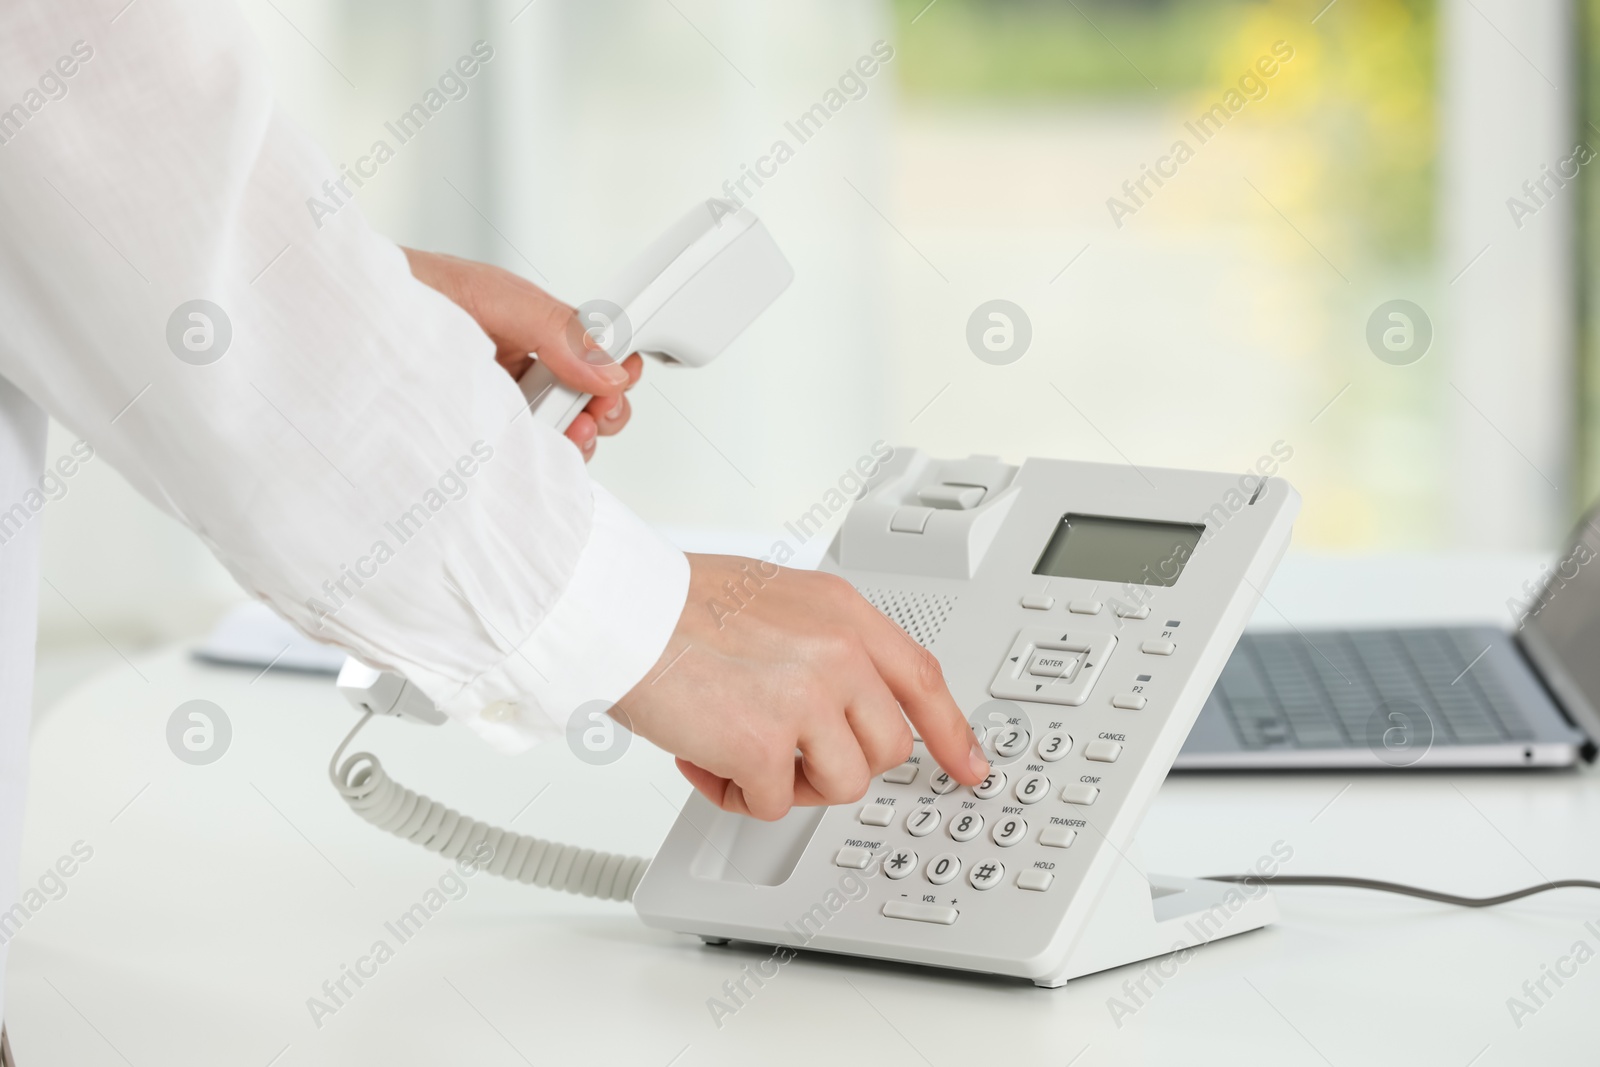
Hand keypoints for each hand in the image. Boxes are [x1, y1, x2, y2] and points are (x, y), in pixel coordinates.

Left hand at [403, 248, 641, 460]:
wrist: (334, 324)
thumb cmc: (403, 295)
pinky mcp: (472, 443)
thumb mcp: (493, 296)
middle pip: (584, 404)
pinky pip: (518, 462)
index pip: (593, 357)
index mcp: (529, 331)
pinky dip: (534, 465)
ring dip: (570, 443)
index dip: (614, 374)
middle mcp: (515, 372)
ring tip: (559, 439)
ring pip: (555, 439)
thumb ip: (556, 327)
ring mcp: (494, 409)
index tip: (616, 387)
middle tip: (588, 420)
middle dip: (600, 414)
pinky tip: (531, 459)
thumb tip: (607, 365)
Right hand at [618, 554, 989, 820]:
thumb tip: (848, 697)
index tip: (970, 764)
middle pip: (886, 748)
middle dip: (838, 763)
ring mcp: (808, 698)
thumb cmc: (678, 605)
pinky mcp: (767, 745)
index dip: (952, 730)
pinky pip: (774, 805)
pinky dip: (735, 794)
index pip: (923, 679)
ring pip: (840, 785)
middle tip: (785, 749)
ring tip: (740, 750)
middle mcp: (839, 652)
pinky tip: (704, 756)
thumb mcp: (779, 601)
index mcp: (844, 613)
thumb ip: (824, 643)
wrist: (623, 610)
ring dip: (789, 784)